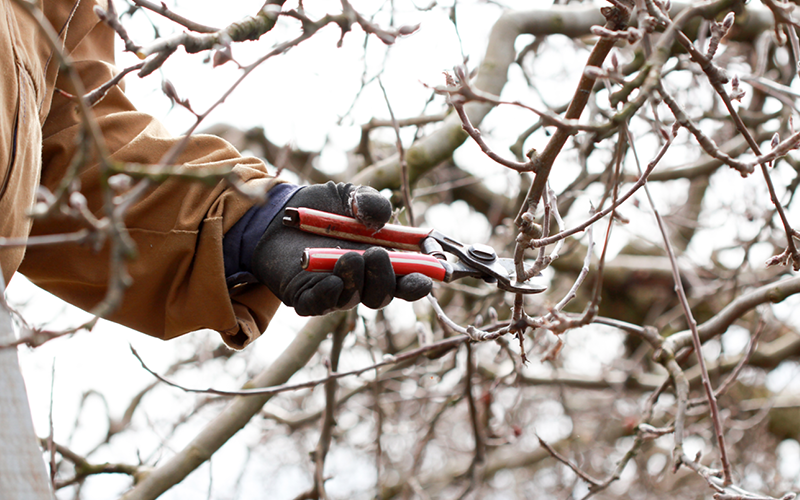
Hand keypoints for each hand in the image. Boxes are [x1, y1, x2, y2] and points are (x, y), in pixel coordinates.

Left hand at [251, 182, 431, 315]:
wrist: (278, 212)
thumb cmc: (322, 206)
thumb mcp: (351, 195)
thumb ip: (372, 202)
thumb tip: (378, 220)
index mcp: (382, 261)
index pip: (407, 280)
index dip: (419, 282)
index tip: (426, 276)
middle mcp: (362, 280)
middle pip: (383, 295)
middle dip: (386, 279)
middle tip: (376, 255)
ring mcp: (335, 291)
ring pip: (354, 299)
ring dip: (357, 281)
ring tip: (348, 257)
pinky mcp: (306, 297)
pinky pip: (321, 305)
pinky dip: (330, 294)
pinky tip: (332, 280)